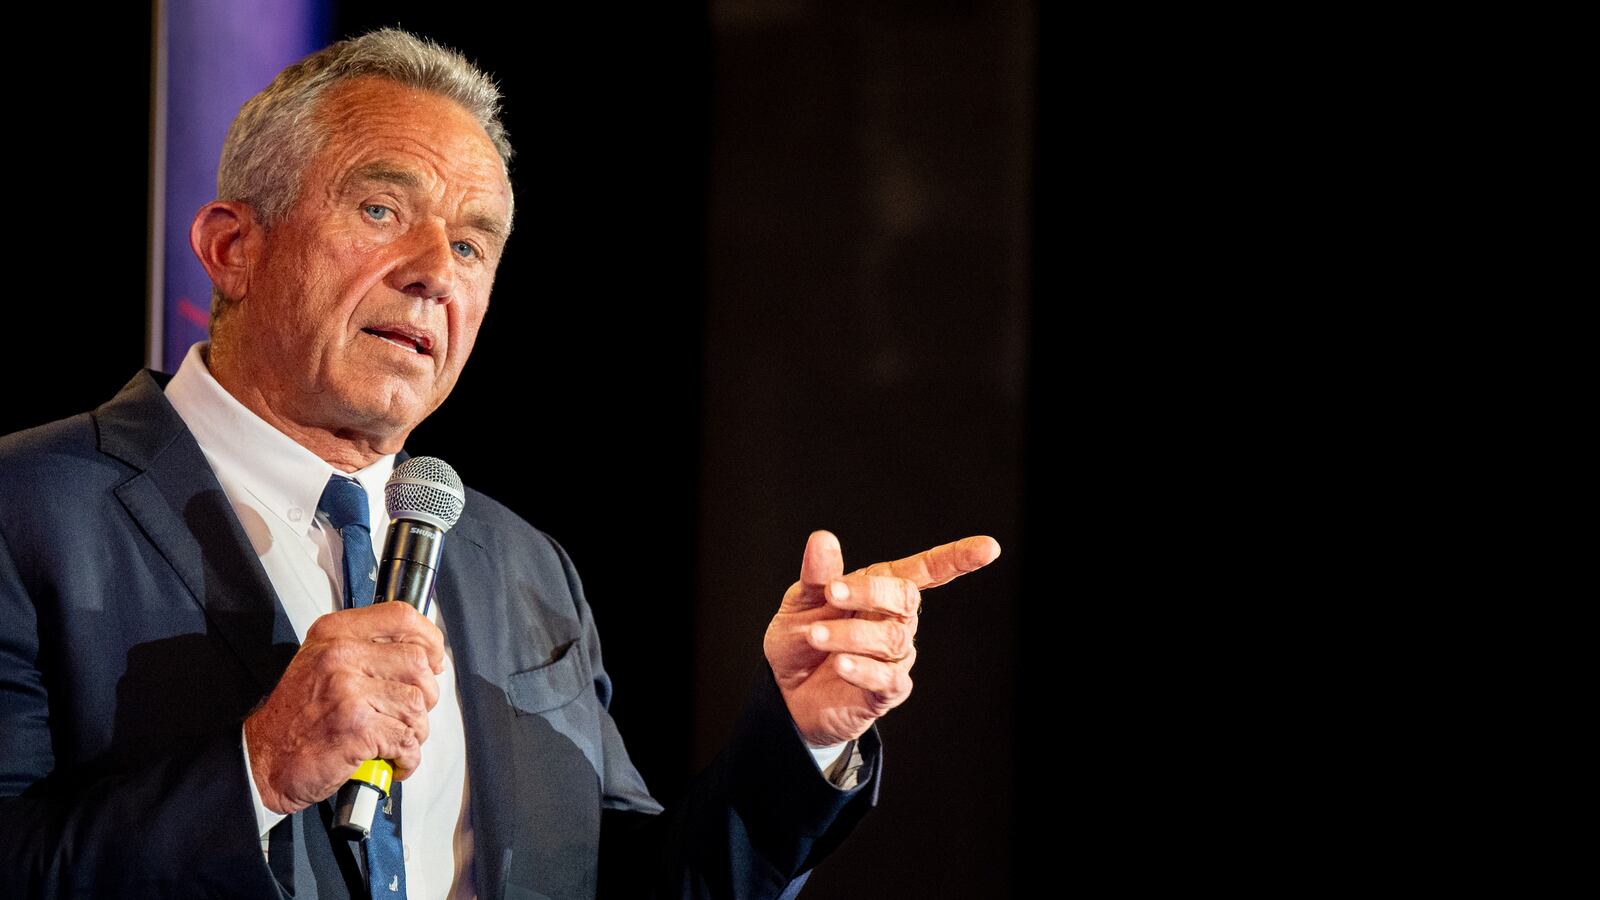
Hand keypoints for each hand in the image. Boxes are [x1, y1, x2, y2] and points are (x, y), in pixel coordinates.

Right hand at [244, 602, 444, 813]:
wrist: (259, 760)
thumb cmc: (294, 717)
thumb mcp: (322, 663)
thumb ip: (366, 650)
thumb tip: (423, 655)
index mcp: (335, 633)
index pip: (402, 617)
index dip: (429, 638)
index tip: (434, 659)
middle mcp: (341, 655)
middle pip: (418, 664)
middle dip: (424, 696)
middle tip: (407, 714)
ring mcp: (349, 690)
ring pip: (416, 705)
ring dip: (414, 731)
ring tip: (394, 741)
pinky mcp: (356, 727)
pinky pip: (406, 739)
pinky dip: (407, 757)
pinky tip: (391, 760)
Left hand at [763, 530, 1000, 746]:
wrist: (785, 694)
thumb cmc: (799, 641)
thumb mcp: (800, 603)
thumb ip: (817, 575)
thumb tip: (823, 539)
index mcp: (879, 590)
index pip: (925, 570)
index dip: (956, 559)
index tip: (988, 548)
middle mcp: (894, 621)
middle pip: (906, 600)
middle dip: (872, 592)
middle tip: (832, 592)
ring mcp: (894, 657)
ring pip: (892, 640)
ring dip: (851, 634)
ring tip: (815, 635)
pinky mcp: (887, 691)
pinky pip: (887, 678)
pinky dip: (862, 668)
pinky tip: (840, 664)